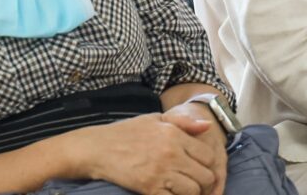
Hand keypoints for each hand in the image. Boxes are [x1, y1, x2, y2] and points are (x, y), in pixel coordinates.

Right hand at [74, 112, 223, 194]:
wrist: (97, 148)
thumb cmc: (127, 132)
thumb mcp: (156, 119)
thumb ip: (184, 122)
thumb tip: (208, 126)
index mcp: (174, 135)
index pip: (208, 156)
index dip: (208, 164)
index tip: (200, 167)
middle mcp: (171, 154)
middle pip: (205, 176)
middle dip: (204, 181)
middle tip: (195, 181)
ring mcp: (160, 173)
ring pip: (193, 191)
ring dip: (191, 192)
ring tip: (183, 188)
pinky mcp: (148, 188)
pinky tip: (169, 193)